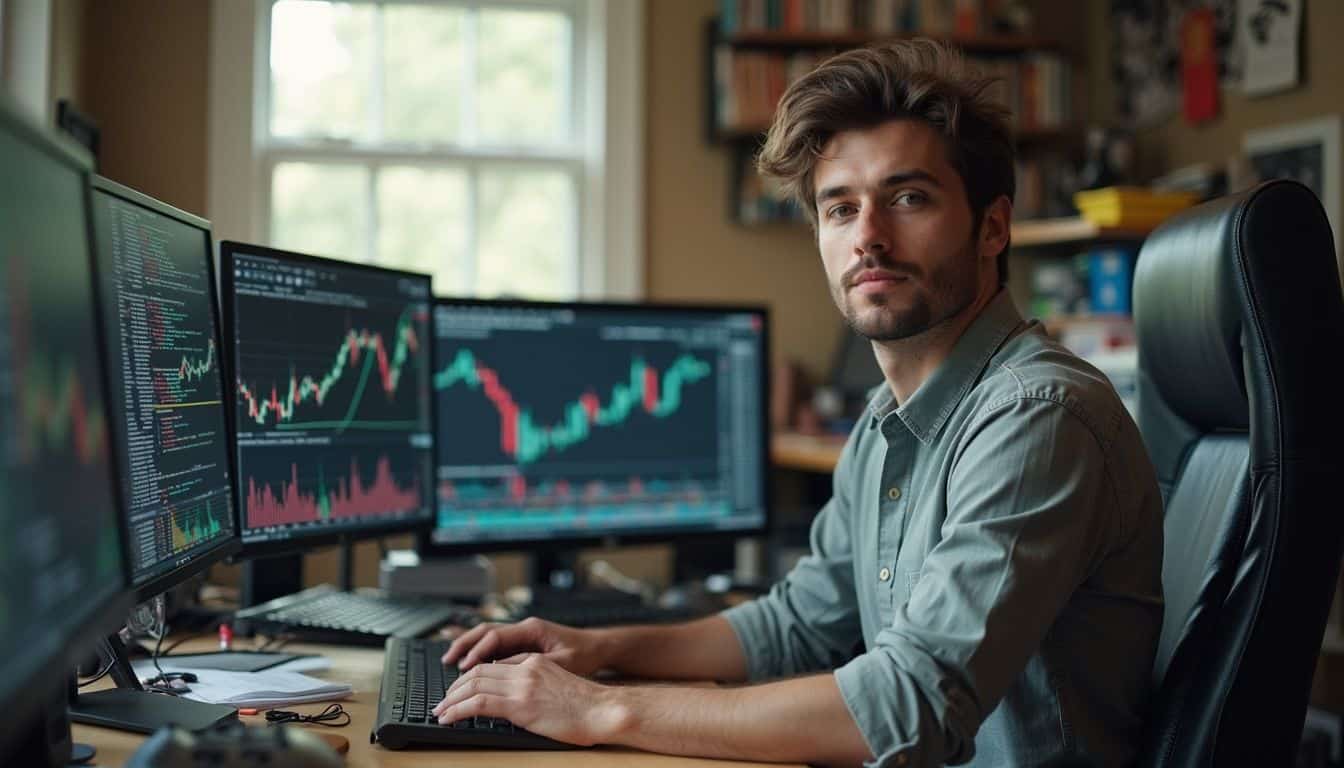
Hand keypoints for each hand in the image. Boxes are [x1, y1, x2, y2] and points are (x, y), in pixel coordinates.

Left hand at [431, 654, 627, 745]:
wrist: (603, 711)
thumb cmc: (588, 707)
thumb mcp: (557, 687)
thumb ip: (534, 687)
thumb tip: (515, 702)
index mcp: (534, 662)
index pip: (492, 665)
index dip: (470, 677)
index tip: (459, 690)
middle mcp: (525, 668)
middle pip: (477, 671)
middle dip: (454, 687)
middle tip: (443, 701)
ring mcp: (522, 684)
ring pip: (472, 684)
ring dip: (450, 699)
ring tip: (440, 711)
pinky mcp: (520, 704)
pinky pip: (478, 703)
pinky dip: (457, 709)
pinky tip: (448, 718)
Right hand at [441, 617, 606, 674]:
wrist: (600, 648)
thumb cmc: (585, 654)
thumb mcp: (561, 662)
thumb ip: (532, 665)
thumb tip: (502, 670)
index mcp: (532, 629)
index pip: (495, 636)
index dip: (477, 651)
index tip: (463, 667)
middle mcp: (525, 628)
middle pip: (485, 632)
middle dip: (464, 645)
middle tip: (446, 661)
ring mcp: (523, 635)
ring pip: (488, 637)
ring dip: (469, 648)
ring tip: (450, 662)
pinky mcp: (524, 644)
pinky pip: (496, 646)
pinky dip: (481, 654)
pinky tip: (470, 667)